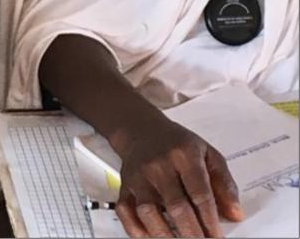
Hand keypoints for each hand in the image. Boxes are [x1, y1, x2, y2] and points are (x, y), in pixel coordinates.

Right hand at [113, 117, 243, 237]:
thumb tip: (235, 214)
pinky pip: (125, 210)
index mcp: (183, 155)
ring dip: (165, 234)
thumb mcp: (208, 154)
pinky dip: (136, 228)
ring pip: (148, 211)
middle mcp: (158, 165)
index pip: (200, 193)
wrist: (142, 130)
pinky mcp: (125, 184)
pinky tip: (151, 236)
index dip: (211, 221)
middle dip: (192, 233)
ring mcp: (138, 176)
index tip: (218, 237)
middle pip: (176, 206)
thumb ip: (224, 184)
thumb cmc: (176, 144)